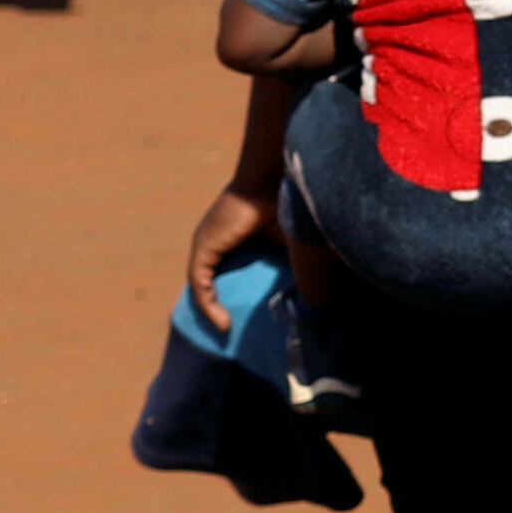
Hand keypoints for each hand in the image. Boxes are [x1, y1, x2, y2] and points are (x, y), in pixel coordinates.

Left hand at [186, 182, 281, 333]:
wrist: (278, 180)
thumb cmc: (292, 204)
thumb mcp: (292, 241)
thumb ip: (294, 263)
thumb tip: (312, 296)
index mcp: (240, 236)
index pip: (232, 268)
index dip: (241, 291)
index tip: (258, 314)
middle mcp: (218, 239)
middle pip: (214, 279)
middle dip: (223, 304)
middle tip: (240, 328)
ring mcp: (207, 244)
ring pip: (203, 286)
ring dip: (212, 310)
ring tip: (229, 332)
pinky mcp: (203, 250)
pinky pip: (200, 286)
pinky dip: (209, 307)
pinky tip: (223, 324)